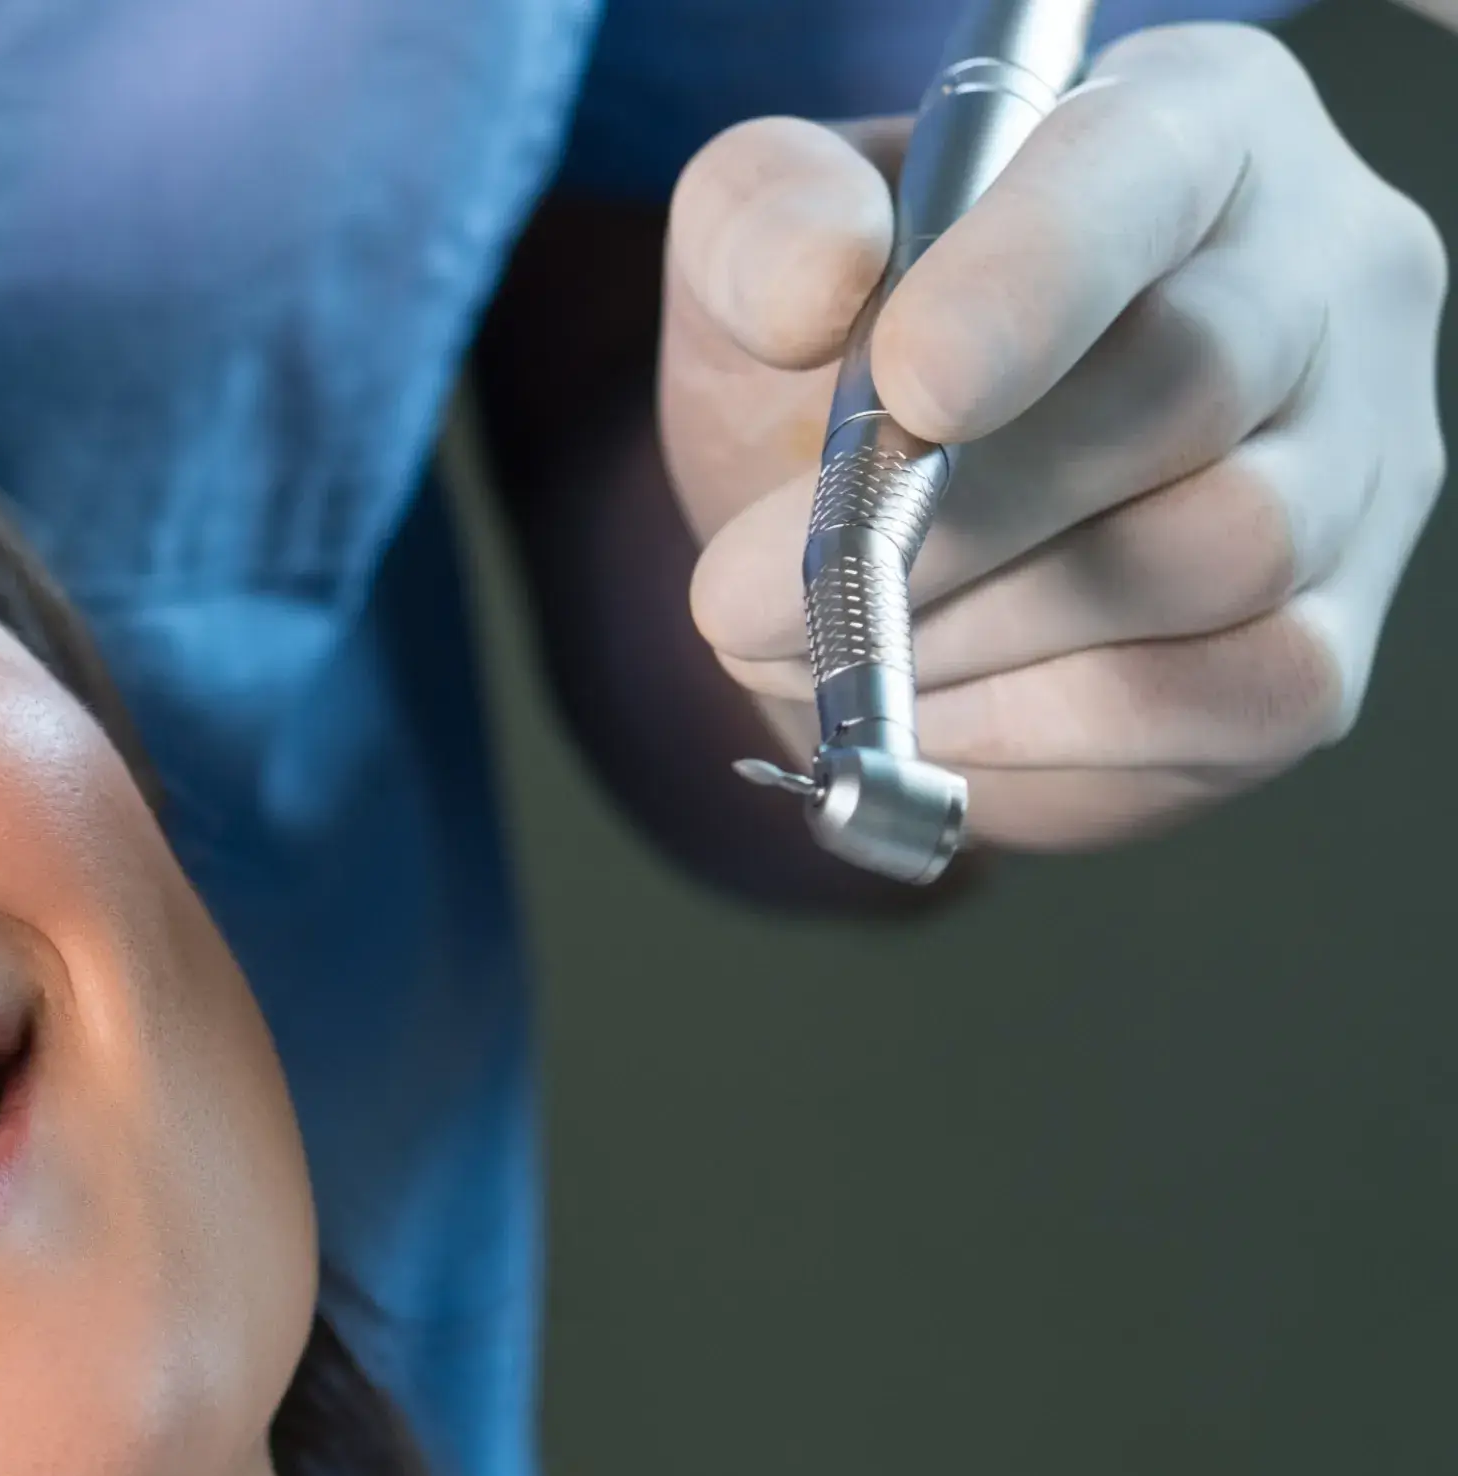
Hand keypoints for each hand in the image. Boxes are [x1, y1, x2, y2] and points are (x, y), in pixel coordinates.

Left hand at [661, 24, 1445, 850]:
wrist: (871, 519)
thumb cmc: (840, 350)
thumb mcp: (759, 246)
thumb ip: (760, 220)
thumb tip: (814, 283)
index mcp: (1188, 121)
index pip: (1146, 169)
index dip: (1034, 281)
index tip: (909, 386)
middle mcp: (1321, 272)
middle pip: (1195, 383)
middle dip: (952, 515)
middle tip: (746, 596)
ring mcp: (1357, 462)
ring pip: (1225, 552)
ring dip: (980, 628)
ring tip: (819, 650)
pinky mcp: (1329, 639)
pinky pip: (1240, 695)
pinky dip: (1051, 724)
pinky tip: (924, 711)